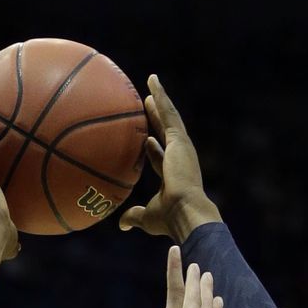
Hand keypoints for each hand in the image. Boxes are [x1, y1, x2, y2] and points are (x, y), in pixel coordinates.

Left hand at [119, 75, 220, 242]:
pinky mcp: (180, 140)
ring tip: (152, 83)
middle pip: (166, 134)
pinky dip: (161, 97)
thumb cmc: (169, 219)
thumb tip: (122, 224)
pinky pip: (168, 113)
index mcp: (173, 176)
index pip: (161, 159)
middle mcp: (179, 159)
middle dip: (158, 119)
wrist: (186, 212)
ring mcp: (181, 148)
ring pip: (169, 118)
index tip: (146, 141)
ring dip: (160, 101)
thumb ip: (135, 216)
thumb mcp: (148, 217)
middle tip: (149, 104)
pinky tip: (152, 82)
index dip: (153, 151)